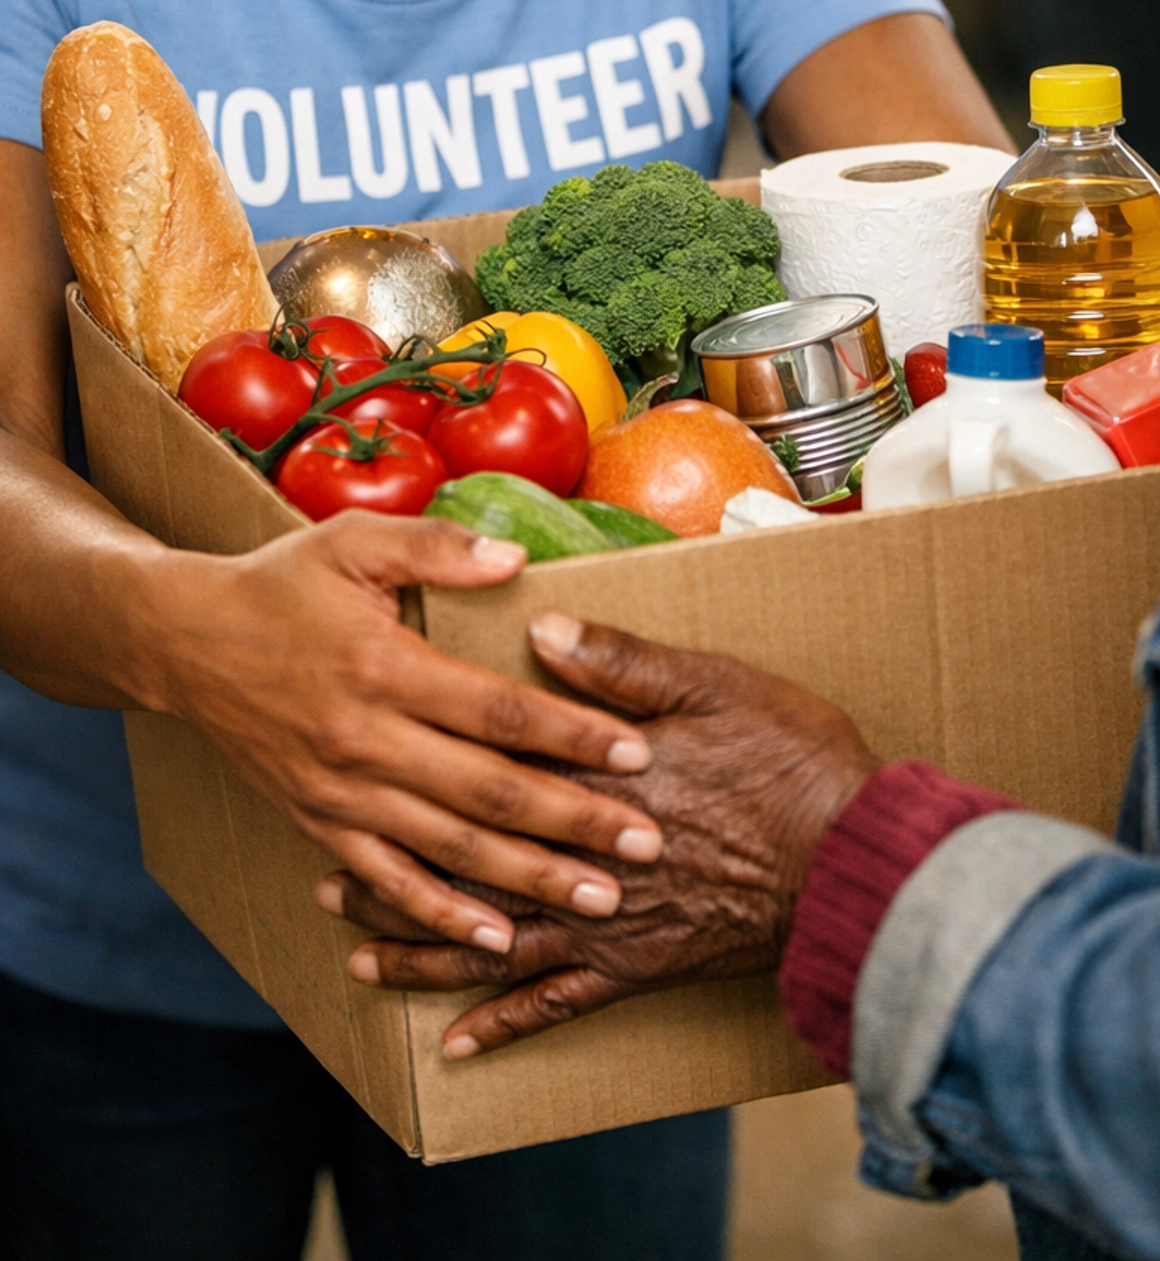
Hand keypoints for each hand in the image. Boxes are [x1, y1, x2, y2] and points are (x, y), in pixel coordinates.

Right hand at [137, 520, 662, 955]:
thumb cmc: (281, 584)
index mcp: (384, 668)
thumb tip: (517, 560)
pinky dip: (442, 916)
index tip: (639, 751)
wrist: (184, 642)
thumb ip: (437, 548)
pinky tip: (497, 940)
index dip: (572, 734)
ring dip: (529, 880)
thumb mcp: (353, 540)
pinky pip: (388, 880)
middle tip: (653, 844)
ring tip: (601, 900)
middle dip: (576, 823)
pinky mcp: (319, 823)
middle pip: (488, 793)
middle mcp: (364, 741)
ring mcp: (340, 793)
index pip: (497, 712)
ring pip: (449, 849)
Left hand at [320, 611, 879, 1056]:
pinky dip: (500, 1024)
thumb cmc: (794, 762)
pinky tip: (456, 1043)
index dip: (426, 769)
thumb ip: (625, 661)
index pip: (493, 768)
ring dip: (422, 952)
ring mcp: (606, 920)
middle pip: (468, 864)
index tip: (367, 765)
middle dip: (395, 874)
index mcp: (595, 776)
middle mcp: (581, 855)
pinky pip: (555, 1006)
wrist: (853, 862)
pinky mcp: (636, 969)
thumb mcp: (717, 683)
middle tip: (327, 881)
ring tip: (359, 955)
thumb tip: (544, 630)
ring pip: (491, 941)